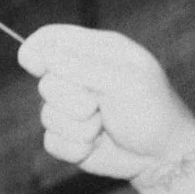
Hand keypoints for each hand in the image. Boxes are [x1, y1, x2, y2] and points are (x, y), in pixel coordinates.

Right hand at [17, 25, 194, 184]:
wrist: (160, 154)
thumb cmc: (151, 108)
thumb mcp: (123, 79)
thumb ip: (81, 65)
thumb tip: (39, 55)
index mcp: (95, 52)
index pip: (50, 39)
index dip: (35, 49)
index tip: (33, 62)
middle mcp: (77, 77)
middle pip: (45, 82)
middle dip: (71, 99)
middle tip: (99, 104)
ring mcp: (69, 109)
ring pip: (46, 116)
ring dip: (79, 127)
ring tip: (104, 126)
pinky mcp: (65, 137)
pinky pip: (51, 142)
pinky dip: (76, 147)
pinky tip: (96, 145)